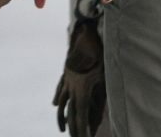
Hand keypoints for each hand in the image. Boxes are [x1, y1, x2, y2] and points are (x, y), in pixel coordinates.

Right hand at [53, 17, 106, 135]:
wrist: (84, 33)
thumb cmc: (98, 52)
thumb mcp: (104, 73)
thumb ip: (101, 94)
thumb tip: (100, 113)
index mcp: (81, 88)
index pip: (81, 114)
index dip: (82, 129)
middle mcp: (71, 86)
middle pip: (71, 112)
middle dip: (74, 128)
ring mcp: (67, 79)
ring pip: (63, 103)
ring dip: (63, 117)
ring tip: (63, 130)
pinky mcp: (67, 73)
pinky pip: (61, 89)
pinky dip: (59, 99)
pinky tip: (56, 104)